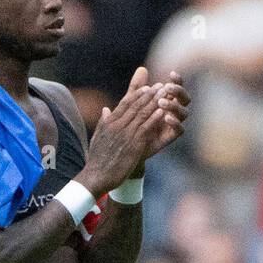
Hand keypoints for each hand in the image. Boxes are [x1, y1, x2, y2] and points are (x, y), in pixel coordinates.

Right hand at [79, 71, 166, 193]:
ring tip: (166, 94)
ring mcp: (125, 134)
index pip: (125, 103)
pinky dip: (155, 118)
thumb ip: (103, 122)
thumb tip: (105, 109)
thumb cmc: (97, 159)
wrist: (96, 176)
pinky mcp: (133, 145)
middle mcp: (117, 125)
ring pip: (142, 114)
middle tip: (161, 86)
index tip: (147, 88)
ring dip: (155, 102)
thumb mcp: (97, 137)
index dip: (137, 94)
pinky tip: (163, 111)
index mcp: (109, 122)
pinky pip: (146, 128)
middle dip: (150, 94)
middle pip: (136, 105)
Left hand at [140, 69, 189, 163]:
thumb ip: (137, 87)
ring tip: (161, 102)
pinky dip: (175, 123)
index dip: (177, 80)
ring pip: (184, 113)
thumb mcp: (132, 102)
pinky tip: (166, 117)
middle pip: (184, 98)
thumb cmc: (131, 120)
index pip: (177, 87)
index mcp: (168, 99)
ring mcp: (174, 123)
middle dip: (178, 91)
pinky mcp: (171, 136)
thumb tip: (141, 69)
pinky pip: (180, 130)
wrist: (128, 144)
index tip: (171, 74)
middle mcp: (174, 111)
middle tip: (167, 87)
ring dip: (174, 106)